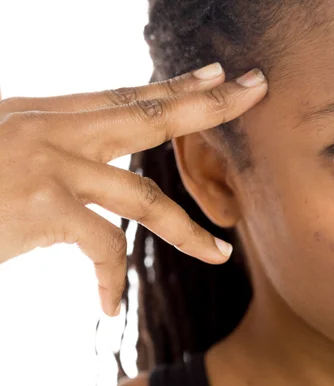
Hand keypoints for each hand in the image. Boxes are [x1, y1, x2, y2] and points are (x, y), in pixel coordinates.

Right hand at [0, 63, 267, 315]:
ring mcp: (44, 165)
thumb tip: (101, 157)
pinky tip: (109, 306)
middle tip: (255, 92)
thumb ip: (57, 147)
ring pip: (142, 194)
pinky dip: (109, 279)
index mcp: (45, 113)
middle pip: (149, 116)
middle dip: (208, 108)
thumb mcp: (8, 151)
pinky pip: (100, 245)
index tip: (218, 77)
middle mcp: (49, 128)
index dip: (176, 86)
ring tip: (221, 255)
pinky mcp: (37, 207)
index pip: (126, 94)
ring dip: (188, 230)